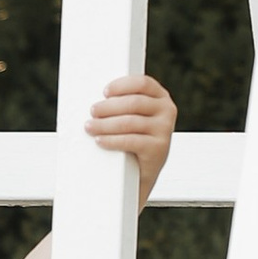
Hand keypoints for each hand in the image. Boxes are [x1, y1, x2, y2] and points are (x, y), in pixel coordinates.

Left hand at [87, 73, 176, 204]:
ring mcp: (165, 130)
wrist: (139, 175)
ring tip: (90, 127)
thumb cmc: (132, 141)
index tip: (105, 92)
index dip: (122, 85)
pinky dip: (112, 140)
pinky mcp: (159, 149)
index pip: (143, 83)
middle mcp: (167, 111)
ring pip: (130, 122)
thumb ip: (122, 105)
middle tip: (93, 112)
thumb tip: (96, 100)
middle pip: (134, 103)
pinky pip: (131, 141)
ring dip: (105, 124)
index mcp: (160, 98)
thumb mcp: (131, 118)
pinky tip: (100, 140)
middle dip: (109, 107)